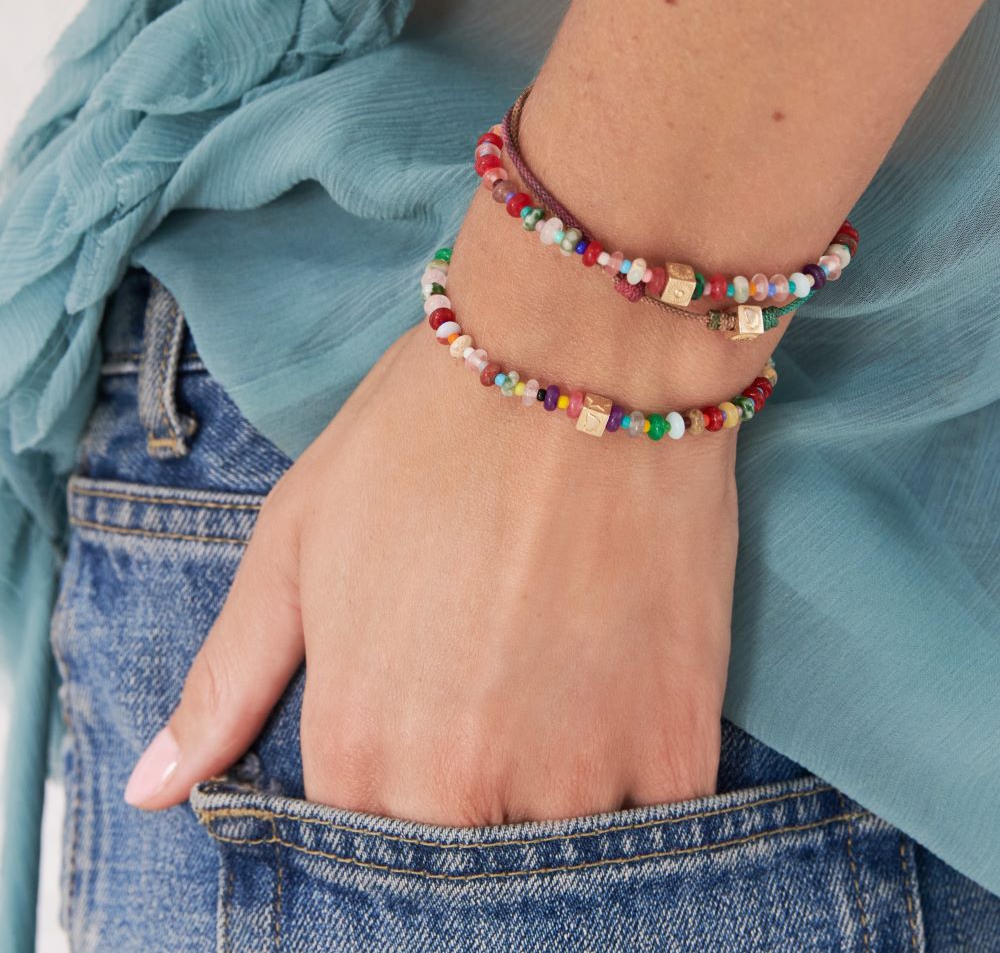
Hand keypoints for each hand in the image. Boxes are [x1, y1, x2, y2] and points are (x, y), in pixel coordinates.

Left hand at [123, 192, 761, 822]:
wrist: (581, 358)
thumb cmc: (424, 435)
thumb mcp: (296, 540)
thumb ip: (226, 679)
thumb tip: (149, 790)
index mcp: (356, 745)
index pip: (357, 838)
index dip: (390, 773)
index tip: (422, 711)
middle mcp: (461, 789)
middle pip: (458, 852)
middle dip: (469, 785)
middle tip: (496, 680)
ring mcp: (581, 775)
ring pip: (557, 847)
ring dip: (556, 784)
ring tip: (559, 673)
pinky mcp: (678, 742)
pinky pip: (657, 818)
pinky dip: (638, 772)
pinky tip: (623, 683)